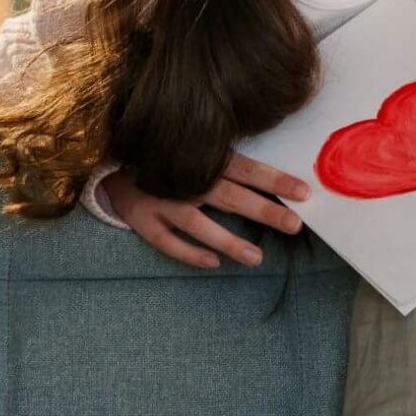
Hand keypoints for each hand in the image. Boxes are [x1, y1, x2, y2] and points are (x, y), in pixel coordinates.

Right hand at [104, 154, 307, 270]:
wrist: (111, 161)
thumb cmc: (167, 157)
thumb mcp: (197, 152)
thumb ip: (228, 163)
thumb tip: (275, 178)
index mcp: (203, 159)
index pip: (246, 169)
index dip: (275, 181)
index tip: (304, 193)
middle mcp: (184, 180)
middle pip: (229, 196)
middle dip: (263, 210)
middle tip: (293, 225)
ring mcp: (161, 201)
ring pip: (198, 224)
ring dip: (228, 241)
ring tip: (257, 258)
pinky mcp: (141, 220)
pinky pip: (166, 241)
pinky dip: (189, 253)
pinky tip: (213, 263)